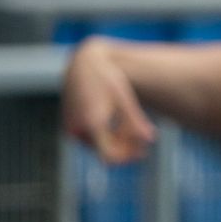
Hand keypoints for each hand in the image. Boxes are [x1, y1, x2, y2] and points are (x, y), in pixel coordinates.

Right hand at [62, 38, 155, 163]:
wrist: (84, 64)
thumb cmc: (108, 80)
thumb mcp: (125, 100)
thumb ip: (136, 122)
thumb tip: (151, 139)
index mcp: (92, 123)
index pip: (109, 156)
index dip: (126, 157)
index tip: (142, 152)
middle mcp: (78, 128)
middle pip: (104, 151)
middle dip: (125, 149)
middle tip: (144, 145)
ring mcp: (71, 127)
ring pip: (97, 146)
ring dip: (115, 143)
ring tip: (133, 133)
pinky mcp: (69, 124)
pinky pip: (90, 138)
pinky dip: (105, 137)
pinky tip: (119, 128)